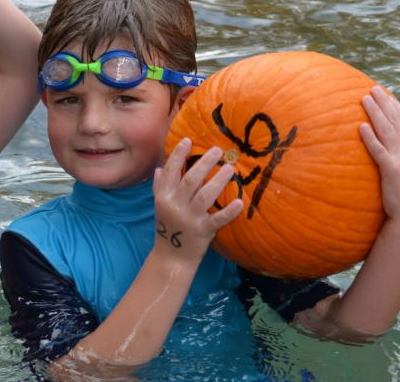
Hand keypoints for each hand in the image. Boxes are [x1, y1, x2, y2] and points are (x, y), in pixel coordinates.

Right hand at [152, 139, 242, 263]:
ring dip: (218, 181)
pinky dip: (229, 212)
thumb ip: (160, 187)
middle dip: (204, 164)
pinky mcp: (202, 232)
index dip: (178, 155)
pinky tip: (240, 202)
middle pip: (190, 181)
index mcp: (163, 197)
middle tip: (218, 151)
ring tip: (230, 169)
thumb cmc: (168, 227)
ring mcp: (189, 219)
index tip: (188, 141)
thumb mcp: (160, 206)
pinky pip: (217, 219)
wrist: (172, 257)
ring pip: (204, 196)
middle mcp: (174, 206)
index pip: (170, 172)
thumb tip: (160, 168)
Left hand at [361, 86, 399, 232]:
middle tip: (371, 89)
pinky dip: (369, 137)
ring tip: (364, 99)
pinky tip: (360, 127)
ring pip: (386, 129)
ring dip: (374, 113)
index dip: (395, 106)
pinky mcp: (391, 169)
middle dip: (384, 102)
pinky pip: (377, 149)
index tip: (385, 94)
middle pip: (396, 120)